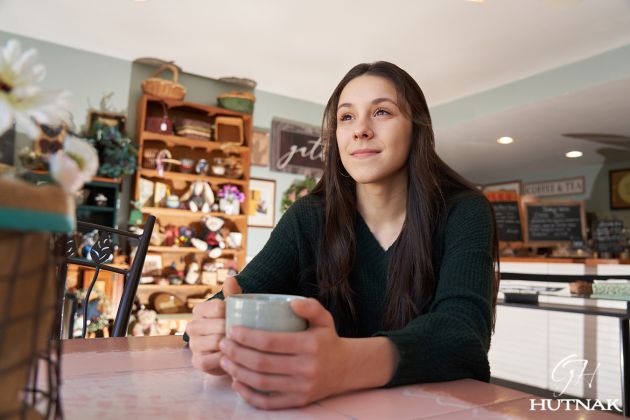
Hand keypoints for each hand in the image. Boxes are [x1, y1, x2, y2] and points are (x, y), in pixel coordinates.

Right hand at [186, 276, 240, 374]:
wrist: (233, 347)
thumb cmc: (234, 322)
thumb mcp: (235, 307)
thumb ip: (233, 293)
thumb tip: (231, 278)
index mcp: (200, 310)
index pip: (217, 307)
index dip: (233, 312)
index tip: (243, 316)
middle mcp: (192, 326)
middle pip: (216, 326)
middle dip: (233, 330)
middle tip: (247, 332)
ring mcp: (193, 344)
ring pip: (213, 342)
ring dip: (230, 344)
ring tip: (242, 344)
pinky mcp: (197, 361)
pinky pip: (208, 361)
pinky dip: (222, 358)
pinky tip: (233, 356)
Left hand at [218, 298, 349, 408]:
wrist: (345, 369)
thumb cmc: (326, 339)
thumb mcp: (324, 318)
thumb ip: (310, 306)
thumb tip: (290, 302)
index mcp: (310, 345)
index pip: (270, 342)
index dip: (247, 337)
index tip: (232, 330)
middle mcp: (306, 368)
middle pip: (261, 363)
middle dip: (236, 353)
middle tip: (223, 344)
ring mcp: (301, 388)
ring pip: (261, 382)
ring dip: (237, 372)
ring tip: (224, 361)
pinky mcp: (297, 402)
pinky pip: (268, 402)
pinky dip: (248, 395)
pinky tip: (236, 383)